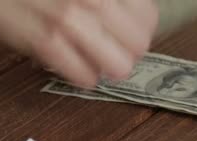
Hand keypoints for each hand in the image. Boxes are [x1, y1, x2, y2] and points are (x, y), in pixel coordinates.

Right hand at [0, 0, 158, 86]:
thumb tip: (141, 24)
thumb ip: (114, 3)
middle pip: (139, 46)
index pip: (149, 18)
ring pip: (119, 67)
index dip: (140, 32)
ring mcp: (70, 20)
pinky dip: (84, 76)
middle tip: (112, 49)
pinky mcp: (47, 42)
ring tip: (96, 59)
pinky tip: (75, 64)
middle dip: (128, 53)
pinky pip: (86, 77)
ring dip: (109, 67)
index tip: (127, 35)